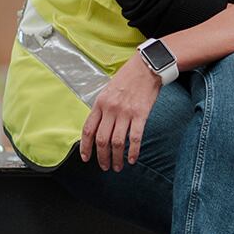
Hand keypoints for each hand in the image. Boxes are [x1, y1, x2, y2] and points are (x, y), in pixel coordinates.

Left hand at [80, 55, 162, 171]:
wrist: (147, 67)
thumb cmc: (128, 78)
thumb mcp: (108, 91)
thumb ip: (103, 108)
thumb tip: (98, 126)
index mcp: (100, 103)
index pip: (88, 130)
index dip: (86, 147)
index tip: (86, 158)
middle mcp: (110, 109)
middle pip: (101, 139)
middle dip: (102, 157)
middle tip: (104, 166)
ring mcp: (125, 112)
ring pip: (117, 142)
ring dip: (116, 158)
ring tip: (118, 166)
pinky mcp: (141, 114)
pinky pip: (135, 137)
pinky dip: (133, 151)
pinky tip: (132, 159)